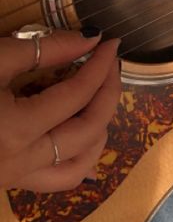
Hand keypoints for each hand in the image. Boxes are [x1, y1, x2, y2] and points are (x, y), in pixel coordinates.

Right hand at [0, 29, 120, 192]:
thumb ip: (43, 50)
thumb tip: (90, 38)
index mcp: (17, 128)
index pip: (78, 94)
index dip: (101, 66)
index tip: (112, 43)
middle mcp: (23, 160)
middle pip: (89, 129)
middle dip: (108, 93)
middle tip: (111, 64)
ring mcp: (16, 177)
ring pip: (80, 164)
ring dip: (100, 129)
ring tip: (101, 97)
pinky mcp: (9, 183)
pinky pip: (58, 180)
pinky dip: (80, 157)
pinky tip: (82, 135)